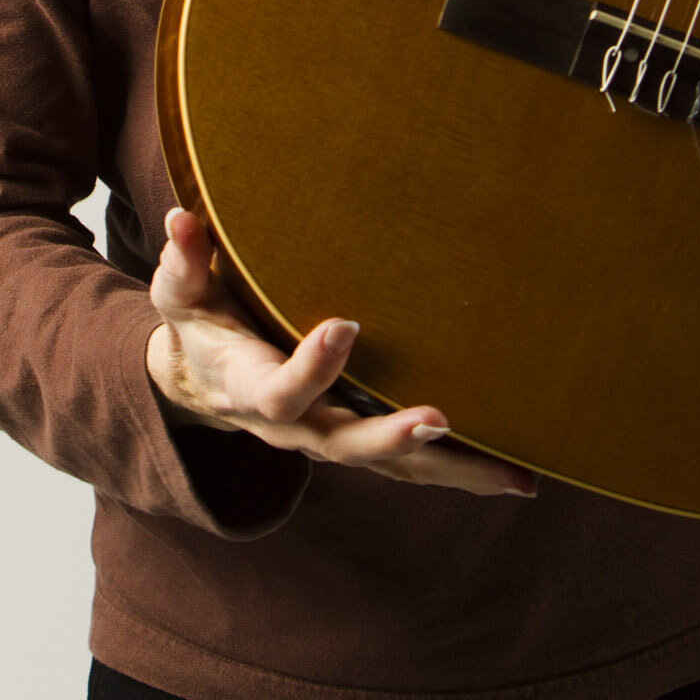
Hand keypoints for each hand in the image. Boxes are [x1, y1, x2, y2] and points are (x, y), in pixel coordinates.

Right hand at [146, 208, 536, 495]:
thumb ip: (185, 262)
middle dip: (392, 438)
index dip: (312, 364)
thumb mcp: (182, 294)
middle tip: (440, 420)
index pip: (281, 390)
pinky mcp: (359, 440)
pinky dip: (461, 472)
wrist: (202, 385)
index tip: (346, 326)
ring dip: (450, 469)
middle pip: (345, 446)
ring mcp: (331, 439)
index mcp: (252, 388)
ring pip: (391, 465)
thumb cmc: (202, 326)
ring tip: (513, 477)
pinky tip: (517, 480)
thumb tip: (183, 219)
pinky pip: (410, 464)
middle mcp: (296, 427)